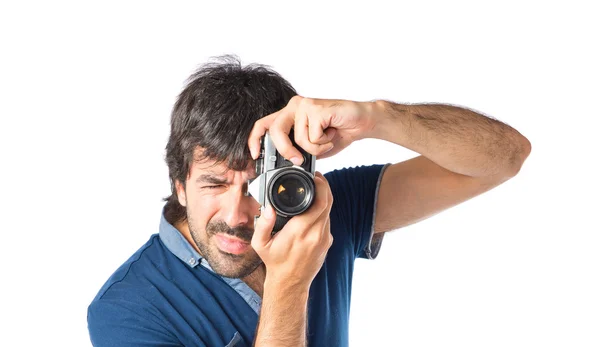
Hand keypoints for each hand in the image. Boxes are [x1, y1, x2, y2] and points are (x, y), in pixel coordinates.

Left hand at [248, 95, 376, 162]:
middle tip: (299, 160)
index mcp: (290, 114)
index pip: (263, 124)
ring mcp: (305, 105)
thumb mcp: (313, 147)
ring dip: (316, 148)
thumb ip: (298, 151)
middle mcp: (294, 106)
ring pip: (298, 138)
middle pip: (275, 131)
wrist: (363, 121)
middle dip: (286, 151)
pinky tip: (333, 133)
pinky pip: (312, 136)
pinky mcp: (316, 108)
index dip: (254, 140)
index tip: (255, 155)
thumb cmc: (338, 133)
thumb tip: (285, 165)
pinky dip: (324, 143)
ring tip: (327, 139)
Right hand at [251, 172, 333, 288]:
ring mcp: (324, 239)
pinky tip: (311, 210)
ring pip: (329, 212)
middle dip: (325, 187)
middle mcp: (316, 234)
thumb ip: (262, 224)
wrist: (290, 283)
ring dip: (323, 200)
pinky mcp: (328, 242)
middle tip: (316, 178)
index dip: (321, 186)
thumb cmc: (275, 262)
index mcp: (300, 231)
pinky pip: (327, 221)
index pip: (320, 202)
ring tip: (311, 192)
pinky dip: (321, 212)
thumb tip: (267, 207)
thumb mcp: (260, 244)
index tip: (315, 176)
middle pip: (328, 203)